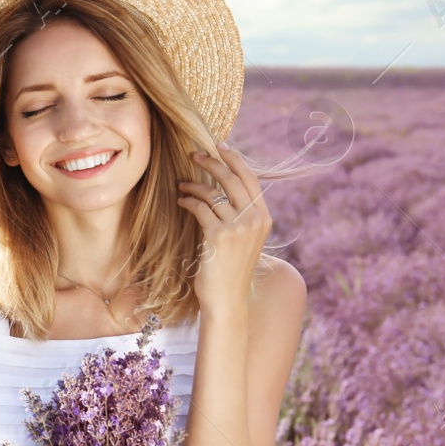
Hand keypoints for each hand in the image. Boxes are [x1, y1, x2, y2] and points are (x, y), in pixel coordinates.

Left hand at [176, 140, 271, 316]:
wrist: (227, 299)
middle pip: (233, 179)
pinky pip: (201, 208)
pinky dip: (188, 201)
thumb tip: (222, 191)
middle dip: (212, 162)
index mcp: (264, 217)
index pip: (250, 179)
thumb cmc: (230, 270)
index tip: (220, 146)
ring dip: (194, 186)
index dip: (235, 160)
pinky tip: (180, 200)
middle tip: (194, 154)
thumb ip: (239, 216)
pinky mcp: (219, 236)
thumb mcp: (242, 239)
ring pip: (214, 193)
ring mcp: (239, 227)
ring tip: (181, 185)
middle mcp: (255, 219)